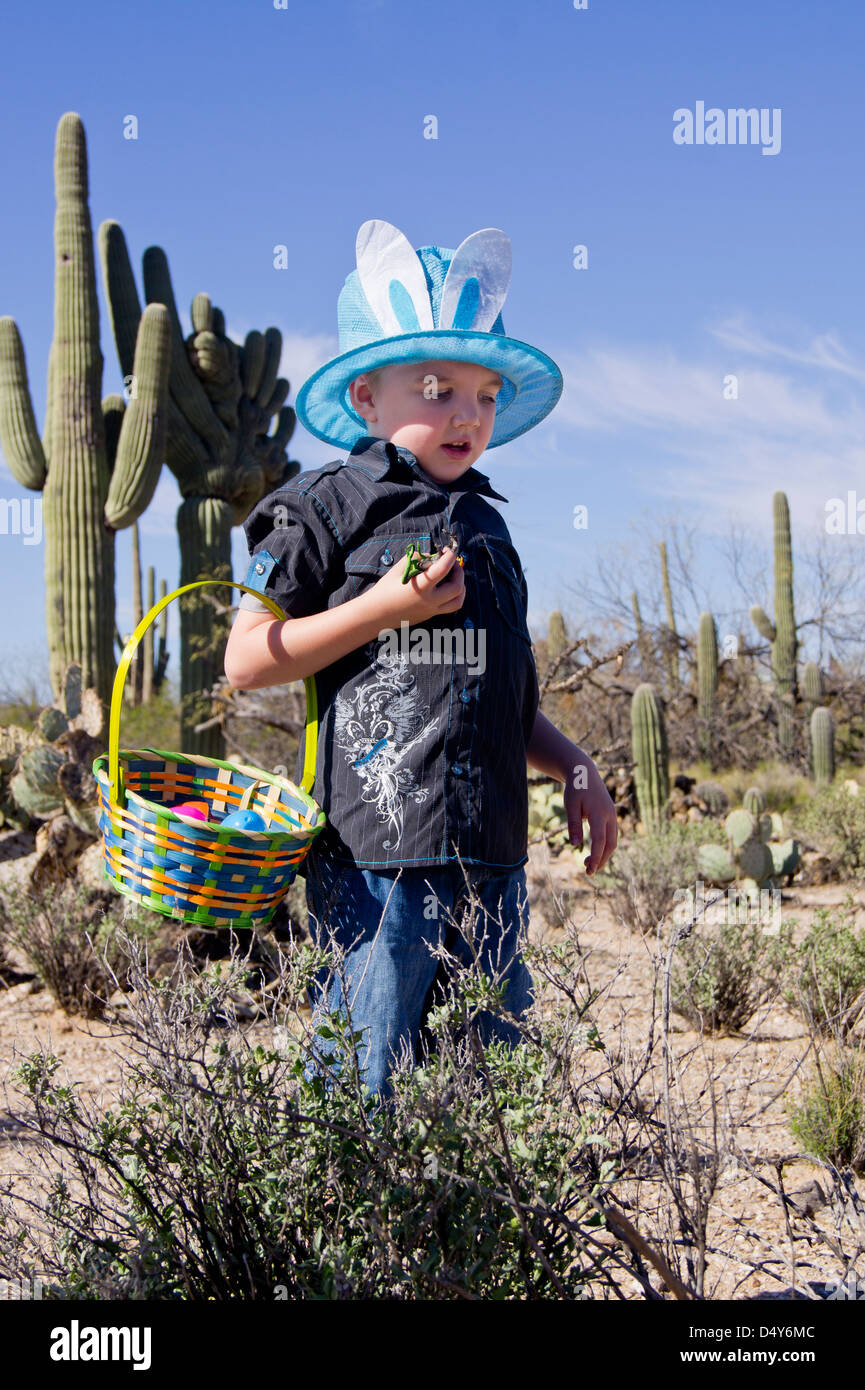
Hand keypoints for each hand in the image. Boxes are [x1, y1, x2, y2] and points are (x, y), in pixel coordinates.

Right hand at [370, 544, 464, 627]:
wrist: (376, 615)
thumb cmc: (384, 590)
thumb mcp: (397, 570)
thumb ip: (415, 560)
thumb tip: (430, 556)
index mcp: (420, 587)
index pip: (442, 569)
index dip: (449, 557)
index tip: (448, 550)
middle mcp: (429, 601)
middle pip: (457, 587)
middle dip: (459, 572)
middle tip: (452, 563)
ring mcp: (431, 610)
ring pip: (458, 601)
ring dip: (461, 587)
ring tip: (455, 577)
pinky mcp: (431, 616)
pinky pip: (451, 607)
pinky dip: (455, 596)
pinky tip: (448, 588)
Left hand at [564, 760, 617, 875]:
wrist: (585, 773)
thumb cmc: (575, 788)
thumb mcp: (570, 804)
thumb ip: (573, 824)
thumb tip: (575, 844)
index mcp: (599, 813)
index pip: (600, 840)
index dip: (596, 857)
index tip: (590, 870)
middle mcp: (610, 815)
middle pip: (610, 844)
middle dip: (601, 860)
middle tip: (588, 871)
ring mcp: (612, 816)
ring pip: (612, 841)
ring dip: (603, 854)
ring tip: (587, 863)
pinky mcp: (611, 816)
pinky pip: (610, 835)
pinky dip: (604, 846)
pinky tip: (593, 852)